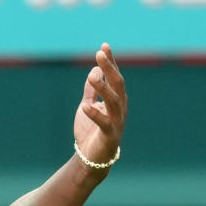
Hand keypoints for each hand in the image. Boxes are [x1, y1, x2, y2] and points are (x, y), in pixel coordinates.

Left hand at [73, 43, 126, 167]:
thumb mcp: (88, 106)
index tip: (104, 46)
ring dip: (104, 87)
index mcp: (115, 100)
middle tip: (100, 54)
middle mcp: (120, 108)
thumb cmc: (90, 132)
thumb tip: (94, 70)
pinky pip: (104, 123)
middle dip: (110, 68)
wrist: (91, 158)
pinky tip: (86, 107)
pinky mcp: (110, 136)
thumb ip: (91, 91)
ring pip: (114, 101)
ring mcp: (117, 122)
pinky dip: (95, 114)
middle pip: (118, 85)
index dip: (110, 62)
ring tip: (93, 75)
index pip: (114, 77)